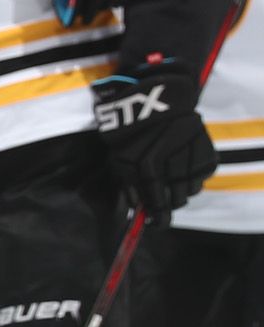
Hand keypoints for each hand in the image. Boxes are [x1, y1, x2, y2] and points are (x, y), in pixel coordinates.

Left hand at [94, 71, 216, 218]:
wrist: (158, 102)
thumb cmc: (133, 134)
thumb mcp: (119, 157)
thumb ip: (127, 184)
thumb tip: (137, 210)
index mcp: (146, 161)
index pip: (155, 197)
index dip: (156, 214)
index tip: (155, 224)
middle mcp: (173, 158)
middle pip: (175, 198)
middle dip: (167, 204)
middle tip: (161, 206)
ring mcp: (193, 155)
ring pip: (190, 190)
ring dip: (179, 193)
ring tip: (170, 184)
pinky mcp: (207, 151)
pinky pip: (202, 178)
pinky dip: (192, 180)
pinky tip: (181, 170)